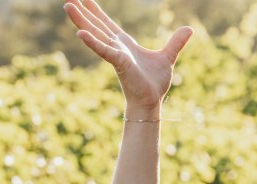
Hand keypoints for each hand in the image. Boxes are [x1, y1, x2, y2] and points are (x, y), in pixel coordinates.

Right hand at [64, 0, 192, 115]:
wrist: (151, 101)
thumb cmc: (155, 82)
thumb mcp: (168, 57)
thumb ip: (176, 42)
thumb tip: (189, 29)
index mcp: (125, 44)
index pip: (107, 24)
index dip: (97, 11)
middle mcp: (117, 47)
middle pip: (97, 25)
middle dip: (83, 12)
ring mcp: (116, 54)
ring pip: (96, 34)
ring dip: (82, 21)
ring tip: (68, 7)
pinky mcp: (119, 63)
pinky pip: (104, 50)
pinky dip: (93, 42)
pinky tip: (81, 33)